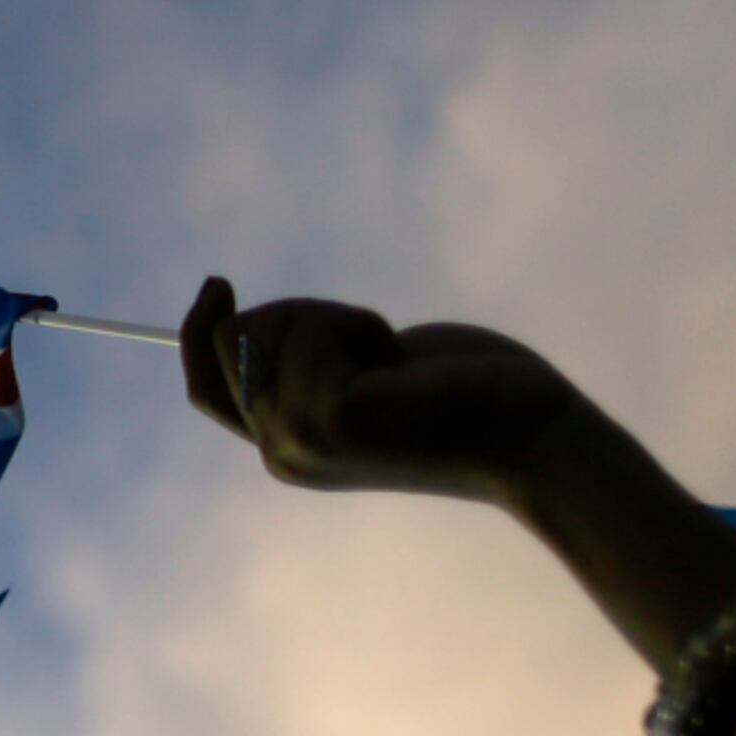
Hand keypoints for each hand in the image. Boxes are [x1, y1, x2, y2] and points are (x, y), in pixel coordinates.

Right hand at [180, 277, 582, 507]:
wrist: (536, 441)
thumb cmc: (470, 398)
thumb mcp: (370, 375)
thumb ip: (307, 365)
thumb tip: (233, 318)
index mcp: (290, 449)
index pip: (207, 389)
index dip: (200, 333)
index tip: (219, 283)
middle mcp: (281, 452)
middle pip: (229, 343)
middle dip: (300, 315)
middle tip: (378, 350)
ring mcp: (298, 437)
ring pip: (265, 326)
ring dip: (334, 317)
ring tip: (396, 362)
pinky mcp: (325, 414)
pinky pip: (307, 327)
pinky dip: (357, 324)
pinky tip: (402, 362)